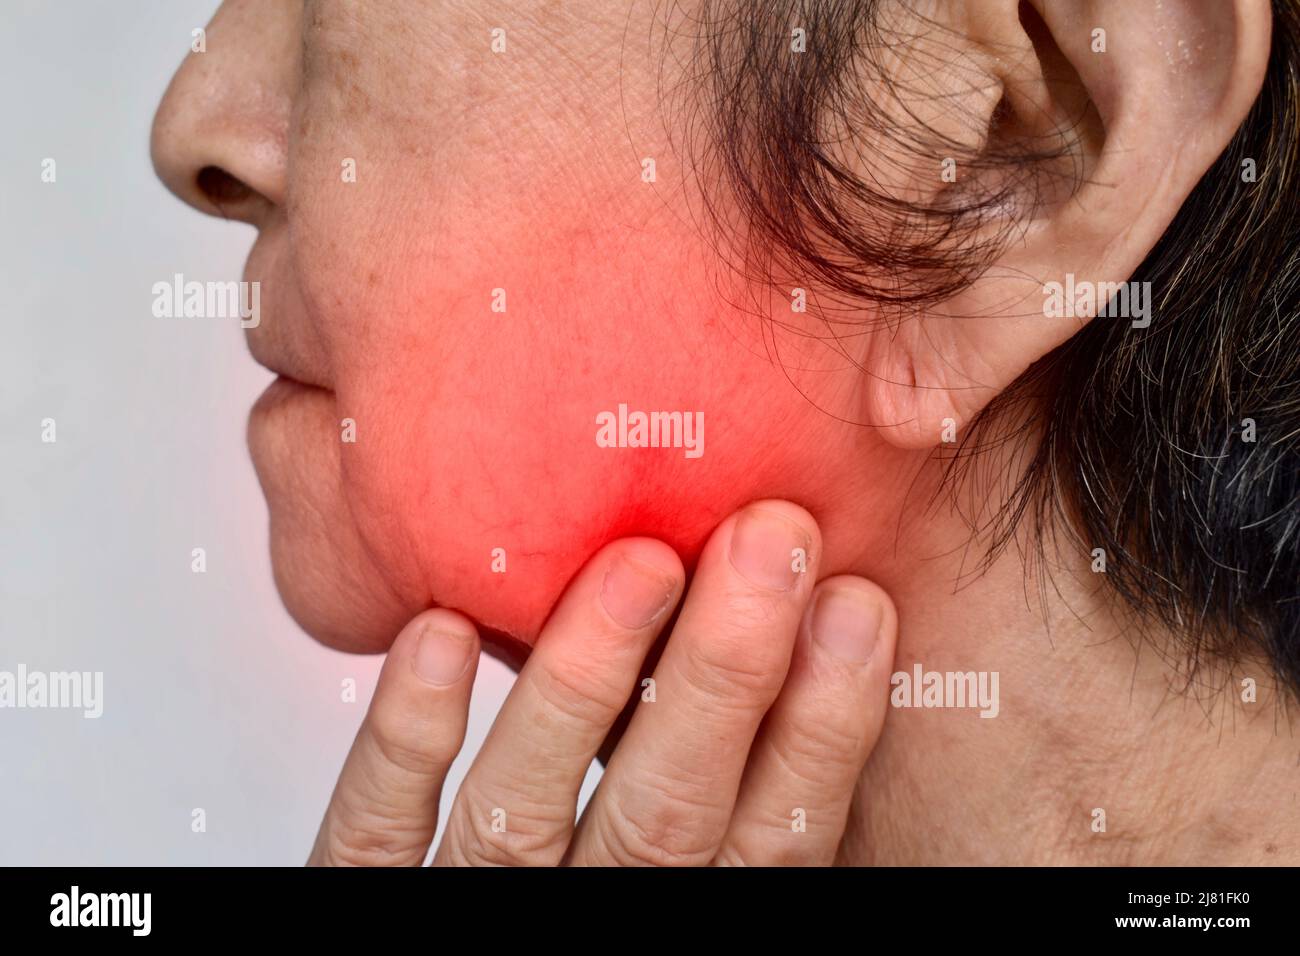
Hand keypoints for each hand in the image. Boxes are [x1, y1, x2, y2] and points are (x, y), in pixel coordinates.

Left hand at [308, 500, 898, 865]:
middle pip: (664, 816)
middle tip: (767, 541)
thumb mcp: (678, 879)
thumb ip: (721, 808)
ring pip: (527, 815)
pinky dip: (405, 742)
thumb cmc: (594, 915)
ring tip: (639, 564)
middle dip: (722, 676)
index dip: (819, 730)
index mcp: (681, 920)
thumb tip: (797, 674)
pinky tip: (441, 630)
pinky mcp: (373, 910)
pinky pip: (375, 840)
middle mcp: (591, 924)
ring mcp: (477, 920)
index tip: (853, 608)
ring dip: (584, 684)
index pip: (768, 842)